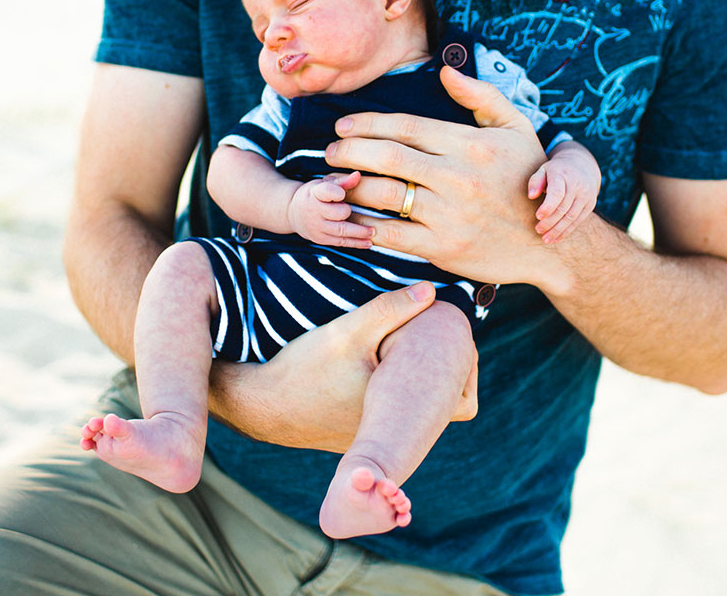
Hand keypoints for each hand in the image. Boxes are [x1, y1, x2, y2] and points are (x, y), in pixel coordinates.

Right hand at [212, 281, 477, 452]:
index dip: (466, 370)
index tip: (456, 341)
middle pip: (444, 404)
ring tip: (412, 349)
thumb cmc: (305, 370)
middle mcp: (395, 433)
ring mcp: (376, 437)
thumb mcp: (349, 331)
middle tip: (439, 340)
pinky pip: (391, 414)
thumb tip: (432, 290)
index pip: (464, 400)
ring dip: (417, 381)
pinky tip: (382, 367)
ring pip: (416, 409)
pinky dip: (394, 392)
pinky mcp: (357, 436)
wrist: (260, 405)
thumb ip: (390, 309)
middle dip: (444, 371)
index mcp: (405, 411)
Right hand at [285, 171, 374, 247]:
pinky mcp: (321, 239)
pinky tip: (368, 242)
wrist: (292, 213)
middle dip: (348, 212)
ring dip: (359, 232)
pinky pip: (340, 242)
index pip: (326, 192)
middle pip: (338, 213)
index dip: (336, 193)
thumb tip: (358, 175)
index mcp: (314, 193)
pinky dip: (356, 243)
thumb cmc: (313, 195)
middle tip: (356, 210)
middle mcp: (314, 211)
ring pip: (341, 231)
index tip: (342, 194)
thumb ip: (342, 181)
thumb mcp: (323, 184)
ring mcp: (317, 227)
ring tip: (373, 231)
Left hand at [326, 65, 551, 288]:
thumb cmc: (528, 180)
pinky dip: (364, 225)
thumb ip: (481, 97)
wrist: (548, 243)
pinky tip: (351, 217)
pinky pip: (391, 234)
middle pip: (386, 156)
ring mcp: (449, 214)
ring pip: (383, 194)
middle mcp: (458, 176)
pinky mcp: (443, 247)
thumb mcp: (516, 129)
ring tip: (335, 182)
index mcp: (470, 144)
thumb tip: (446, 71)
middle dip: (348, 150)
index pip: (405, 126)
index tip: (343, 125)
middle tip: (330, 151)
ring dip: (350, 186)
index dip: (367, 123)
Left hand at [527, 143, 600, 242]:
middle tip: (538, 230)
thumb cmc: (556, 171)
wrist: (582, 166)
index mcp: (563, 175)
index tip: (538, 216)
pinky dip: (567, 231)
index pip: (557, 193)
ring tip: (545, 239)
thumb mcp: (544, 169)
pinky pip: (578, 221)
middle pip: (563, 208)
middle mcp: (577, 185)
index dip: (548, 206)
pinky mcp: (590, 205)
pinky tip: (556, 238)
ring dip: (558, 230)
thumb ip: (536, 181)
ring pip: (571, 217)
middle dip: (550, 222)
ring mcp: (586, 196)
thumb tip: (531, 196)